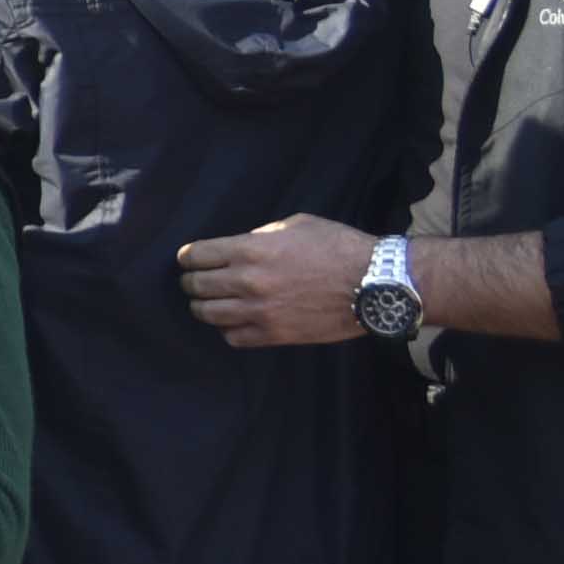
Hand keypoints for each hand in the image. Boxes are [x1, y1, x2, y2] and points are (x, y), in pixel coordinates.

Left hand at [183, 212, 378, 348]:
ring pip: (207, 314)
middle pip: (195, 286)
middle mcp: (248, 281)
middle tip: (195, 282)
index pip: (195, 256)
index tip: (188, 260)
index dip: (188, 257)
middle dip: (191, 282)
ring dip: (203, 307)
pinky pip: (233, 337)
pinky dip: (228, 329)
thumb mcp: (295, 225)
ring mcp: (260, 311)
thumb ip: (260, 236)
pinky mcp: (275, 334)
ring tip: (209, 303)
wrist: (375, 283)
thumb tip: (239, 247)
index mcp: (250, 250)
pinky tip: (234, 321)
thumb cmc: (339, 247)